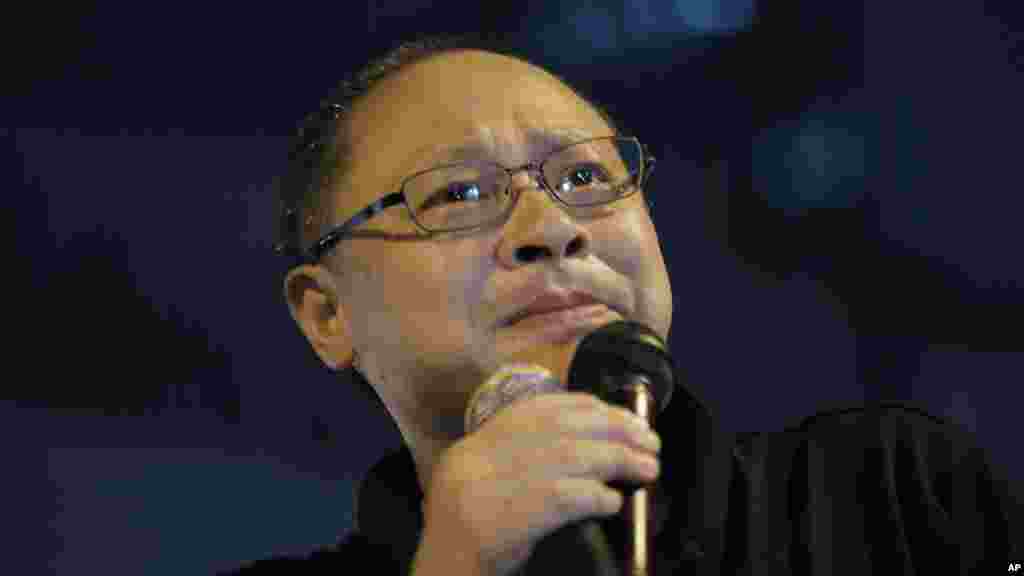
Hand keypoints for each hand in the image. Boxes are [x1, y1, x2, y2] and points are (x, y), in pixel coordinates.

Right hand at [413, 391, 661, 575]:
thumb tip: (589, 440)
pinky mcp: (518, 514)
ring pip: (577, 456)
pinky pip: (571, 496)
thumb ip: (524, 450)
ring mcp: (504, 480)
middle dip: (618, 429)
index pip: (547, 407)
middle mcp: (493, 451)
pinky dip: (599, 495)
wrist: (446, 561)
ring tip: (648, 468)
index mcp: (487, 437)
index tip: (622, 416)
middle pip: (568, 426)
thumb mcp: (487, 472)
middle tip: (650, 440)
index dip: (593, 408)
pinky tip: (614, 501)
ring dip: (622, 460)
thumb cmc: (473, 523)